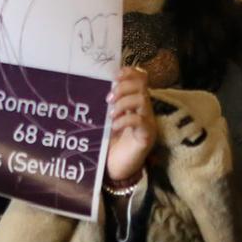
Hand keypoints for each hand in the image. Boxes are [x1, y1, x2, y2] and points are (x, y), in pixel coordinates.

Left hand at [104, 65, 155, 184]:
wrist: (117, 169)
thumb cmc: (110, 143)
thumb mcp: (107, 119)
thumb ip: (107, 104)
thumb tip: (93, 85)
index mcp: (135, 102)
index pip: (141, 78)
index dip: (130, 72)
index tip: (115, 75)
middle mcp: (144, 109)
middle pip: (142, 86)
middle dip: (124, 87)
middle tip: (109, 98)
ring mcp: (148, 122)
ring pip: (142, 100)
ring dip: (123, 102)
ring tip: (111, 113)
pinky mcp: (146, 136)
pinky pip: (140, 120)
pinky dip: (125, 120)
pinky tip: (114, 126)